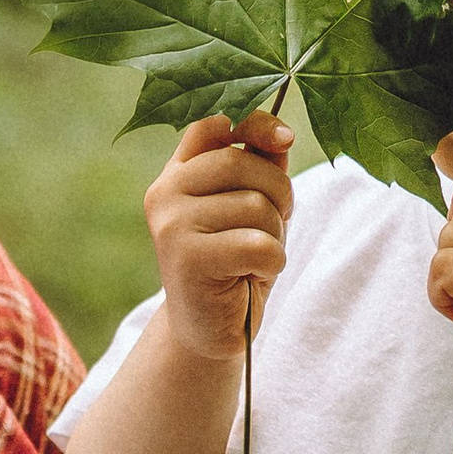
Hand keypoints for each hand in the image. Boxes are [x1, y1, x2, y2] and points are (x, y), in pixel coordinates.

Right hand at [144, 112, 293, 363]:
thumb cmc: (235, 263)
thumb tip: (281, 134)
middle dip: (279, 195)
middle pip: (244, 164)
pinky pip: (260, 245)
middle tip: (273, 227)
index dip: (254, 122)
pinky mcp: (188, 259)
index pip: (213, 123)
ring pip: (257, 206)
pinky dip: (272, 264)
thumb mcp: (249, 208)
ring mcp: (172, 224)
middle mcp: (166, 192)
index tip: (286, 138)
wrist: (208, 331)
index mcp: (178, 173)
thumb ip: (259, 168)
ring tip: (252, 259)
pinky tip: (249, 277)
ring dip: (275, 237)